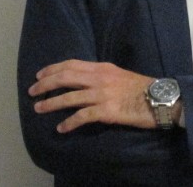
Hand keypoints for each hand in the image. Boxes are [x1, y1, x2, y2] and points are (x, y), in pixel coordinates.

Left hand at [29, 59, 155, 132]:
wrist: (160, 98)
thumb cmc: (141, 87)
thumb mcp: (119, 74)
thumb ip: (101, 75)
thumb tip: (84, 80)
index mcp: (102, 67)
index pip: (71, 64)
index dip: (52, 69)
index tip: (40, 75)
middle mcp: (99, 78)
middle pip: (65, 77)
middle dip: (46, 84)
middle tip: (33, 91)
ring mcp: (102, 94)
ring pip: (69, 97)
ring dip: (51, 104)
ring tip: (39, 109)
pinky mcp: (106, 111)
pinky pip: (82, 117)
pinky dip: (69, 123)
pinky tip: (61, 128)